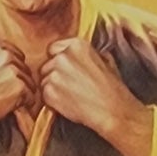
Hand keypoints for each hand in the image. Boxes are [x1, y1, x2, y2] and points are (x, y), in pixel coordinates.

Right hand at [0, 38, 32, 136]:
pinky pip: (31, 95)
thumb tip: (0, 52)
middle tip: (3, 91)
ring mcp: (13, 70)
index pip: (17, 55)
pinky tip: (10, 105)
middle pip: (24, 68)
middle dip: (19, 80)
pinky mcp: (19, 86)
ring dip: (22, 92)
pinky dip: (24, 103)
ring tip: (5, 99)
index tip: (5, 80)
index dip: (13, 69)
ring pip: (30, 82)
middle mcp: (5, 54)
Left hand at [40, 35, 152, 155]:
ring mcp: (54, 74)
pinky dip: (52, 100)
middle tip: (71, 86)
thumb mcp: (106, 60)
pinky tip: (68, 103)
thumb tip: (79, 54)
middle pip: (47, 64)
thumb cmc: (112, 88)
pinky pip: (44, 94)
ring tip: (71, 96)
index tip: (66, 69)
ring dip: (53, 88)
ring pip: (44, 80)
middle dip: (55, 74)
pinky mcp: (49, 92)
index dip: (59, 59)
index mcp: (77, 45)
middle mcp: (63, 57)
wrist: (112, 110)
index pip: (54, 48)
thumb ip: (88, 53)